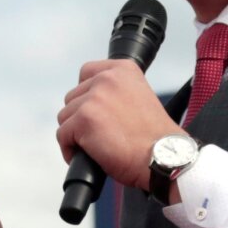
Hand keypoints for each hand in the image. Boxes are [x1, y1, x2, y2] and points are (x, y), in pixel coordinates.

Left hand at [57, 59, 182, 191]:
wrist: (164, 158)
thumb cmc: (155, 139)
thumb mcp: (139, 99)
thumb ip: (115, 93)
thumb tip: (90, 101)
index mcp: (123, 69)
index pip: (86, 73)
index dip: (87, 96)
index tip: (96, 112)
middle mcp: (107, 78)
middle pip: (72, 98)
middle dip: (81, 118)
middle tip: (100, 135)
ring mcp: (94, 98)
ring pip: (65, 117)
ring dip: (75, 134)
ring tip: (95, 147)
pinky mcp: (84, 119)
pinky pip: (62, 135)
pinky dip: (70, 150)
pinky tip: (88, 157)